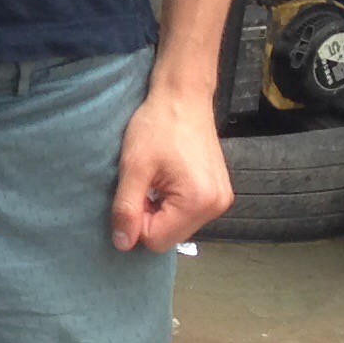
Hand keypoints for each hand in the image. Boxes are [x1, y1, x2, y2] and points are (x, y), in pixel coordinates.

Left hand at [111, 83, 231, 251]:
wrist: (183, 97)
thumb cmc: (156, 126)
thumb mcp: (133, 167)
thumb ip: (126, 208)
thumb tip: (122, 245)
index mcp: (198, 201)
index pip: (156, 240)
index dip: (135, 222)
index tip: (133, 191)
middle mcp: (216, 206)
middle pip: (169, 237)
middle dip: (148, 218)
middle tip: (143, 184)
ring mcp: (221, 200)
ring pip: (177, 227)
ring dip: (159, 211)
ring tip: (155, 180)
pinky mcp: (218, 193)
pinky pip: (188, 214)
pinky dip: (171, 205)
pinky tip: (166, 180)